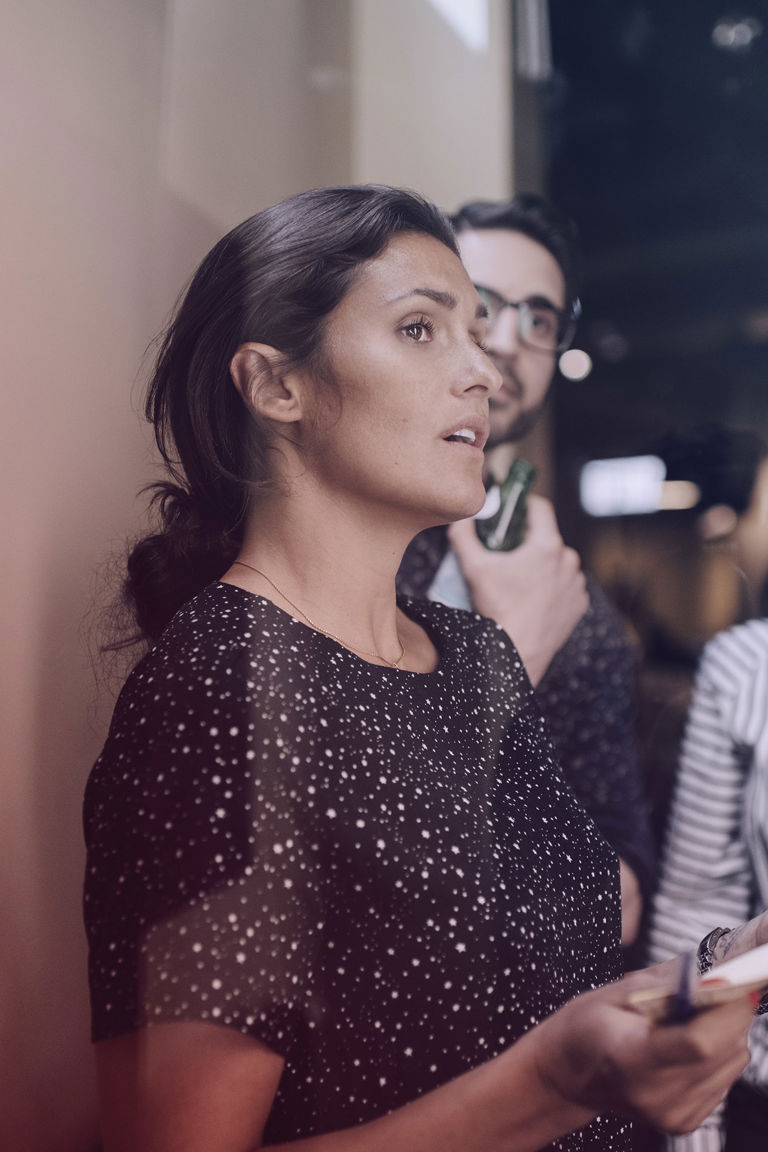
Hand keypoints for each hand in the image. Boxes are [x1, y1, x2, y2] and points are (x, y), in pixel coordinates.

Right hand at [448, 495, 587, 685]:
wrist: (518, 653)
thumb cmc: (498, 609)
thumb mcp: (473, 568)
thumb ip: (463, 536)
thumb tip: (462, 517)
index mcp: (547, 545)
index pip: (540, 508)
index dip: (523, 505)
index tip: (511, 511)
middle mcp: (568, 560)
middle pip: (546, 538)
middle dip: (527, 542)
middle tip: (506, 555)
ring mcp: (576, 584)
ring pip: (557, 563)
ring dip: (541, 566)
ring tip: (519, 582)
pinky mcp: (579, 604)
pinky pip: (565, 586)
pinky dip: (552, 588)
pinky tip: (533, 599)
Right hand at [530, 969, 752, 1134]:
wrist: (570, 1073)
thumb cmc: (587, 1026)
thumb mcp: (615, 991)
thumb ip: (668, 984)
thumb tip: (718, 977)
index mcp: (632, 1060)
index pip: (700, 1043)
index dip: (728, 1010)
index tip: (738, 981)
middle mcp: (658, 1097)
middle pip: (724, 1052)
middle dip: (730, 1012)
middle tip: (710, 989)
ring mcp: (674, 1115)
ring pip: (734, 1062)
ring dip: (725, 1031)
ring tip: (688, 1018)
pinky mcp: (686, 1121)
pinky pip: (726, 1077)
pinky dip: (718, 1052)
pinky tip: (687, 1042)